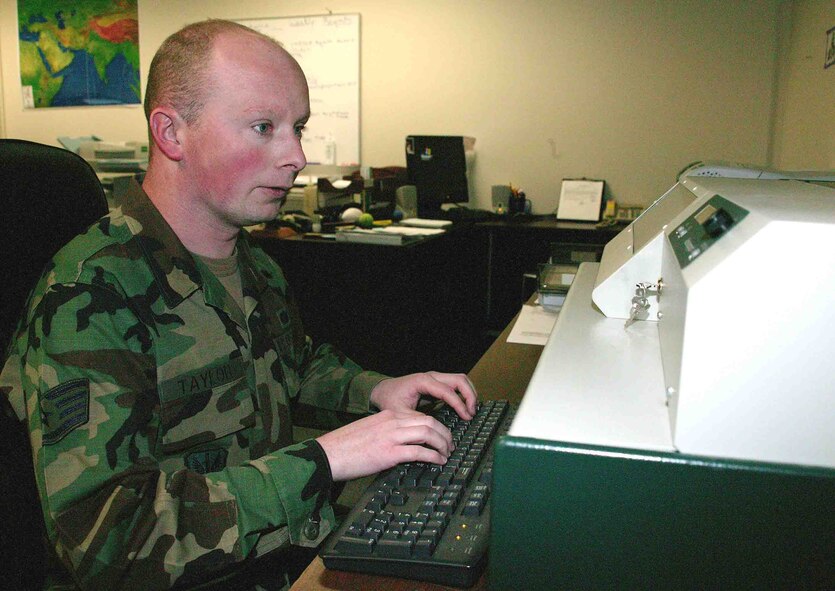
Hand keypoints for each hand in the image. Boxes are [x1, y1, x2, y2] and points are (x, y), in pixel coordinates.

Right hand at [317, 409, 454, 480]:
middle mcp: (392, 421)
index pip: (421, 416)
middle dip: (445, 434)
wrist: (328, 454)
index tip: (442, 437)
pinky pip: (420, 452)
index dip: (437, 426)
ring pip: (429, 434)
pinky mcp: (389, 453)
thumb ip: (389, 431)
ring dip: (442, 445)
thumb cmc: (346, 446)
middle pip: (430, 422)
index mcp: (388, 414)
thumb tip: (407, 443)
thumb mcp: (370, 430)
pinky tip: (438, 462)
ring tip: (446, 454)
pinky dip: (433, 457)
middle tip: (450, 445)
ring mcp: (392, 436)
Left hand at [369, 372, 477, 420]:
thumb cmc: (389, 400)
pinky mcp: (436, 383)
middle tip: (472, 413)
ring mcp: (435, 378)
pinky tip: (464, 407)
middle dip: (469, 395)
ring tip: (471, 411)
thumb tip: (434, 428)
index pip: (448, 391)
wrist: (382, 390)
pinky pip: (455, 384)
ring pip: (460, 380)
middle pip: (459, 380)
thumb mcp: (400, 413)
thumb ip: (417, 419)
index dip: (459, 404)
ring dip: (469, 393)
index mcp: (422, 382)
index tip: (467, 417)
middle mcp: (431, 376)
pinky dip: (463, 393)